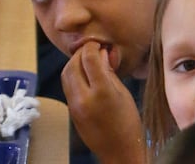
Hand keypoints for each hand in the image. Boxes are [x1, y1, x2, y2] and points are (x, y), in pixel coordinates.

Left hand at [61, 42, 145, 163]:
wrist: (118, 151)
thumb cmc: (128, 122)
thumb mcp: (123, 93)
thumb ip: (109, 72)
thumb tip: (102, 53)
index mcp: (101, 92)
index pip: (89, 58)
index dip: (92, 46)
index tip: (99, 44)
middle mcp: (84, 97)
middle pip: (73, 64)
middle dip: (81, 53)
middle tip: (92, 50)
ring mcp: (74, 105)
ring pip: (66, 74)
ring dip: (74, 63)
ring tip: (87, 61)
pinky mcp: (70, 110)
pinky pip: (67, 85)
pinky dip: (73, 75)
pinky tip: (84, 74)